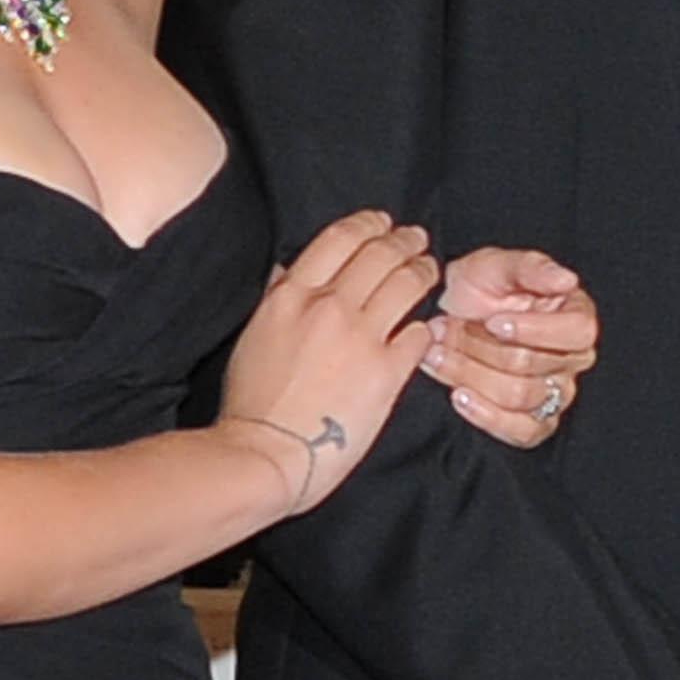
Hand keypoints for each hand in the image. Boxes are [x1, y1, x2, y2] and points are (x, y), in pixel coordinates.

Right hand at [216, 210, 444, 517]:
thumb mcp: (254, 336)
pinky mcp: (387, 373)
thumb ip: (277, 298)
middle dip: (405, 241)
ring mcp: (362, 338)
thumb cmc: (251, 406)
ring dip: (423, 271)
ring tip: (428, 270)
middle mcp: (329, 307)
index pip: (340, 238)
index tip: (381, 223)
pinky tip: (425, 327)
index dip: (368, 223)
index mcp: (291, 296)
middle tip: (416, 241)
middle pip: (381, 253)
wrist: (263, 456)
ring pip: (408, 283)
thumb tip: (290, 271)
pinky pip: (419, 334)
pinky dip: (424, 326)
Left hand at [415, 243, 596, 453]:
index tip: (494, 321)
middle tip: (445, 330)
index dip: (533, 330)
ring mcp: (556, 394)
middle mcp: (573, 359)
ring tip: (439, 354)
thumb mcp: (500, 265)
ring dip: (471, 375)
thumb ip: (533, 268)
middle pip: (534, 365)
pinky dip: (485, 416)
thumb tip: (567, 279)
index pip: (575, 332)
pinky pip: (521, 431)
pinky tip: (459, 395)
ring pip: (519, 396)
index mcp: (576, 317)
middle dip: (482, 348)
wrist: (450, 312)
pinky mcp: (535, 423)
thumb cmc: (481, 287)